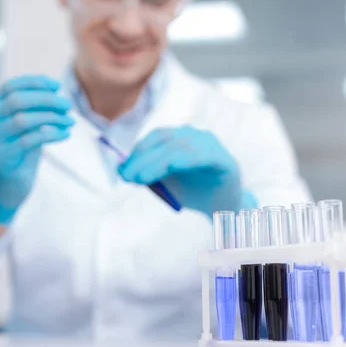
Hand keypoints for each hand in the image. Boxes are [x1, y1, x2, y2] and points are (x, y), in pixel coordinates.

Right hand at [0, 75, 73, 224]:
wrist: (8, 187)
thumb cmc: (20, 152)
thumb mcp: (25, 126)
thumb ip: (34, 109)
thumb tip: (56, 92)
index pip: (10, 86)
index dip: (34, 82)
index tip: (57, 86)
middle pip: (17, 100)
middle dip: (46, 99)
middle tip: (67, 105)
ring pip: (22, 120)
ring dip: (51, 117)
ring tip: (70, 120)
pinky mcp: (3, 158)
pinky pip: (29, 141)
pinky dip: (51, 135)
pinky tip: (65, 134)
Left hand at [118, 126, 251, 216]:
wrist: (223, 210)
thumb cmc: (193, 193)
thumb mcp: (164, 183)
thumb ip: (146, 174)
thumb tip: (120, 169)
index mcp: (182, 138)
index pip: (157, 136)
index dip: (139, 150)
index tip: (123, 168)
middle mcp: (197, 137)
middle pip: (166, 140)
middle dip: (143, 158)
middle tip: (127, 176)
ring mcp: (212, 146)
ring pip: (180, 148)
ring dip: (158, 163)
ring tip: (141, 178)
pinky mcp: (224, 161)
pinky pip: (204, 156)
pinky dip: (187, 158)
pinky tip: (173, 165)